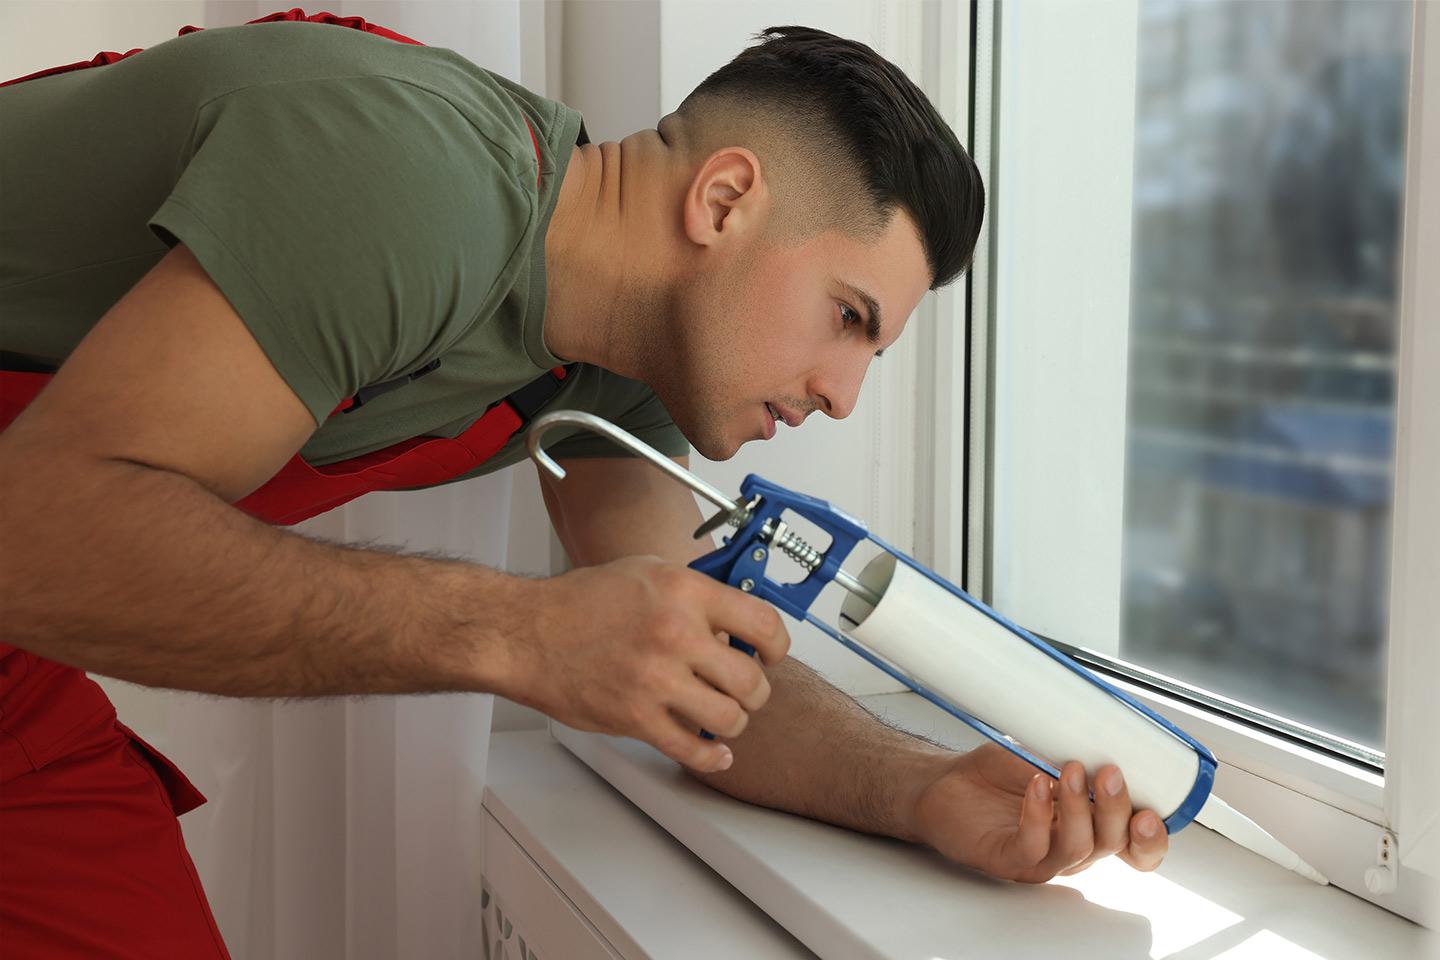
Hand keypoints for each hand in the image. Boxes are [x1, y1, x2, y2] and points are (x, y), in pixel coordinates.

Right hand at [511, 555, 790, 772]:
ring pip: (730, 718)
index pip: (763, 623)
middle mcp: (676, 634)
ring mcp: (656, 679)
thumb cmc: (581, 602)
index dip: (776, 645)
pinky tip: (715, 752)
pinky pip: (692, 750)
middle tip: (746, 689)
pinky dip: (712, 757)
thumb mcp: (647, 572)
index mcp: (684, 593)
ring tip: (723, 713)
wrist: (528, 634)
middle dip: (756, 689)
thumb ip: (694, 594)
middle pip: (752, 679)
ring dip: (734, 721)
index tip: (771, 653)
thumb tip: (732, 617)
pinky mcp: (636, 718)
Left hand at [912, 742, 1167, 882]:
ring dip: (1078, 808)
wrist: (942, 783)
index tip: (1151, 814)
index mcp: (1088, 825)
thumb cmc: (994, 775)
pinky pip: (1032, 847)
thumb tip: (1110, 732)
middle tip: (1109, 774)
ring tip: (1069, 772)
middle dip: (1116, 809)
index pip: (1133, 847)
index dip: (1150, 840)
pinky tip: (1037, 787)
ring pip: (1077, 848)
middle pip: (1111, 844)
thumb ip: (1079, 753)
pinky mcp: (1006, 859)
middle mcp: (1069, 846)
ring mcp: (1039, 857)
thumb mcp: (1045, 755)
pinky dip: (1038, 816)